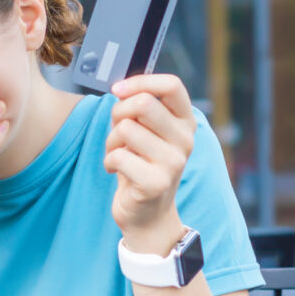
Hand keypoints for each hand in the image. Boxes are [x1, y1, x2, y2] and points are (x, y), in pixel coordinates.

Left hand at [104, 74, 196, 253]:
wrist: (147, 213)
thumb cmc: (140, 164)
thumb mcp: (146, 131)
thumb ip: (140, 107)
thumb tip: (121, 88)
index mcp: (185, 121)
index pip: (172, 85)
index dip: (140, 81)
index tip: (117, 90)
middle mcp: (186, 140)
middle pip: (143, 103)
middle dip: (118, 113)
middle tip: (117, 132)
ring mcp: (174, 162)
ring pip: (126, 129)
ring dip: (111, 141)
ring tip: (118, 154)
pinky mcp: (156, 183)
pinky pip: (118, 156)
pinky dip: (108, 161)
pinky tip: (116, 171)